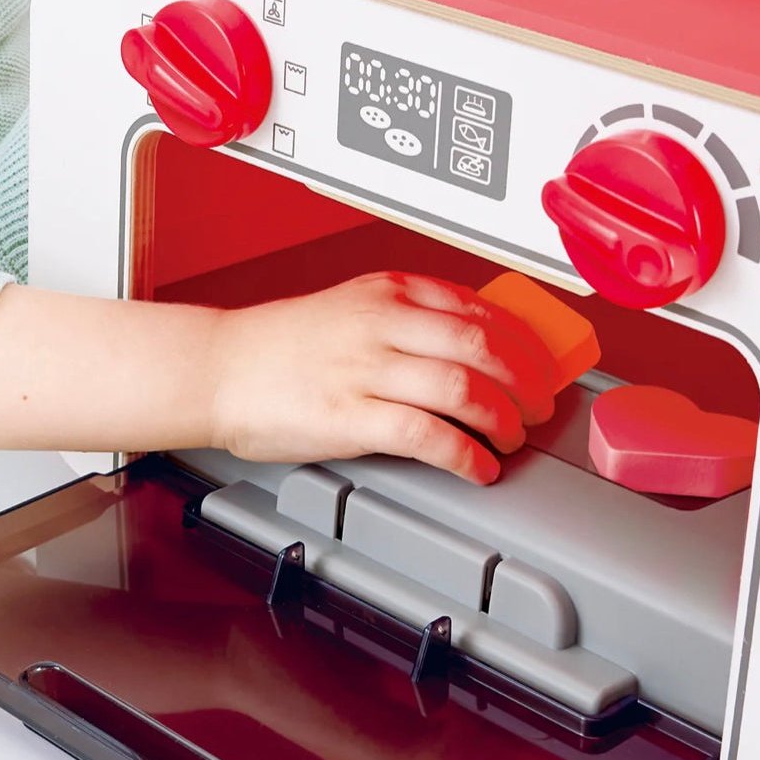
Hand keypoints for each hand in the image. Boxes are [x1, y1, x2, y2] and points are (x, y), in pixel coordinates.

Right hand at [209, 272, 557, 482]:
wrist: (217, 367)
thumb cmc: (283, 344)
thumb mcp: (356, 305)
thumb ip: (412, 317)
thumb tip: (478, 344)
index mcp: (391, 291)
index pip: (483, 310)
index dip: (526, 346)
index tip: (542, 369)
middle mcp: (383, 322)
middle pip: (484, 347)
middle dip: (526, 384)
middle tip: (538, 409)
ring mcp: (366, 368)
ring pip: (464, 389)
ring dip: (503, 421)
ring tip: (511, 441)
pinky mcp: (349, 416)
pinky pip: (427, 435)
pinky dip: (465, 455)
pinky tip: (477, 468)